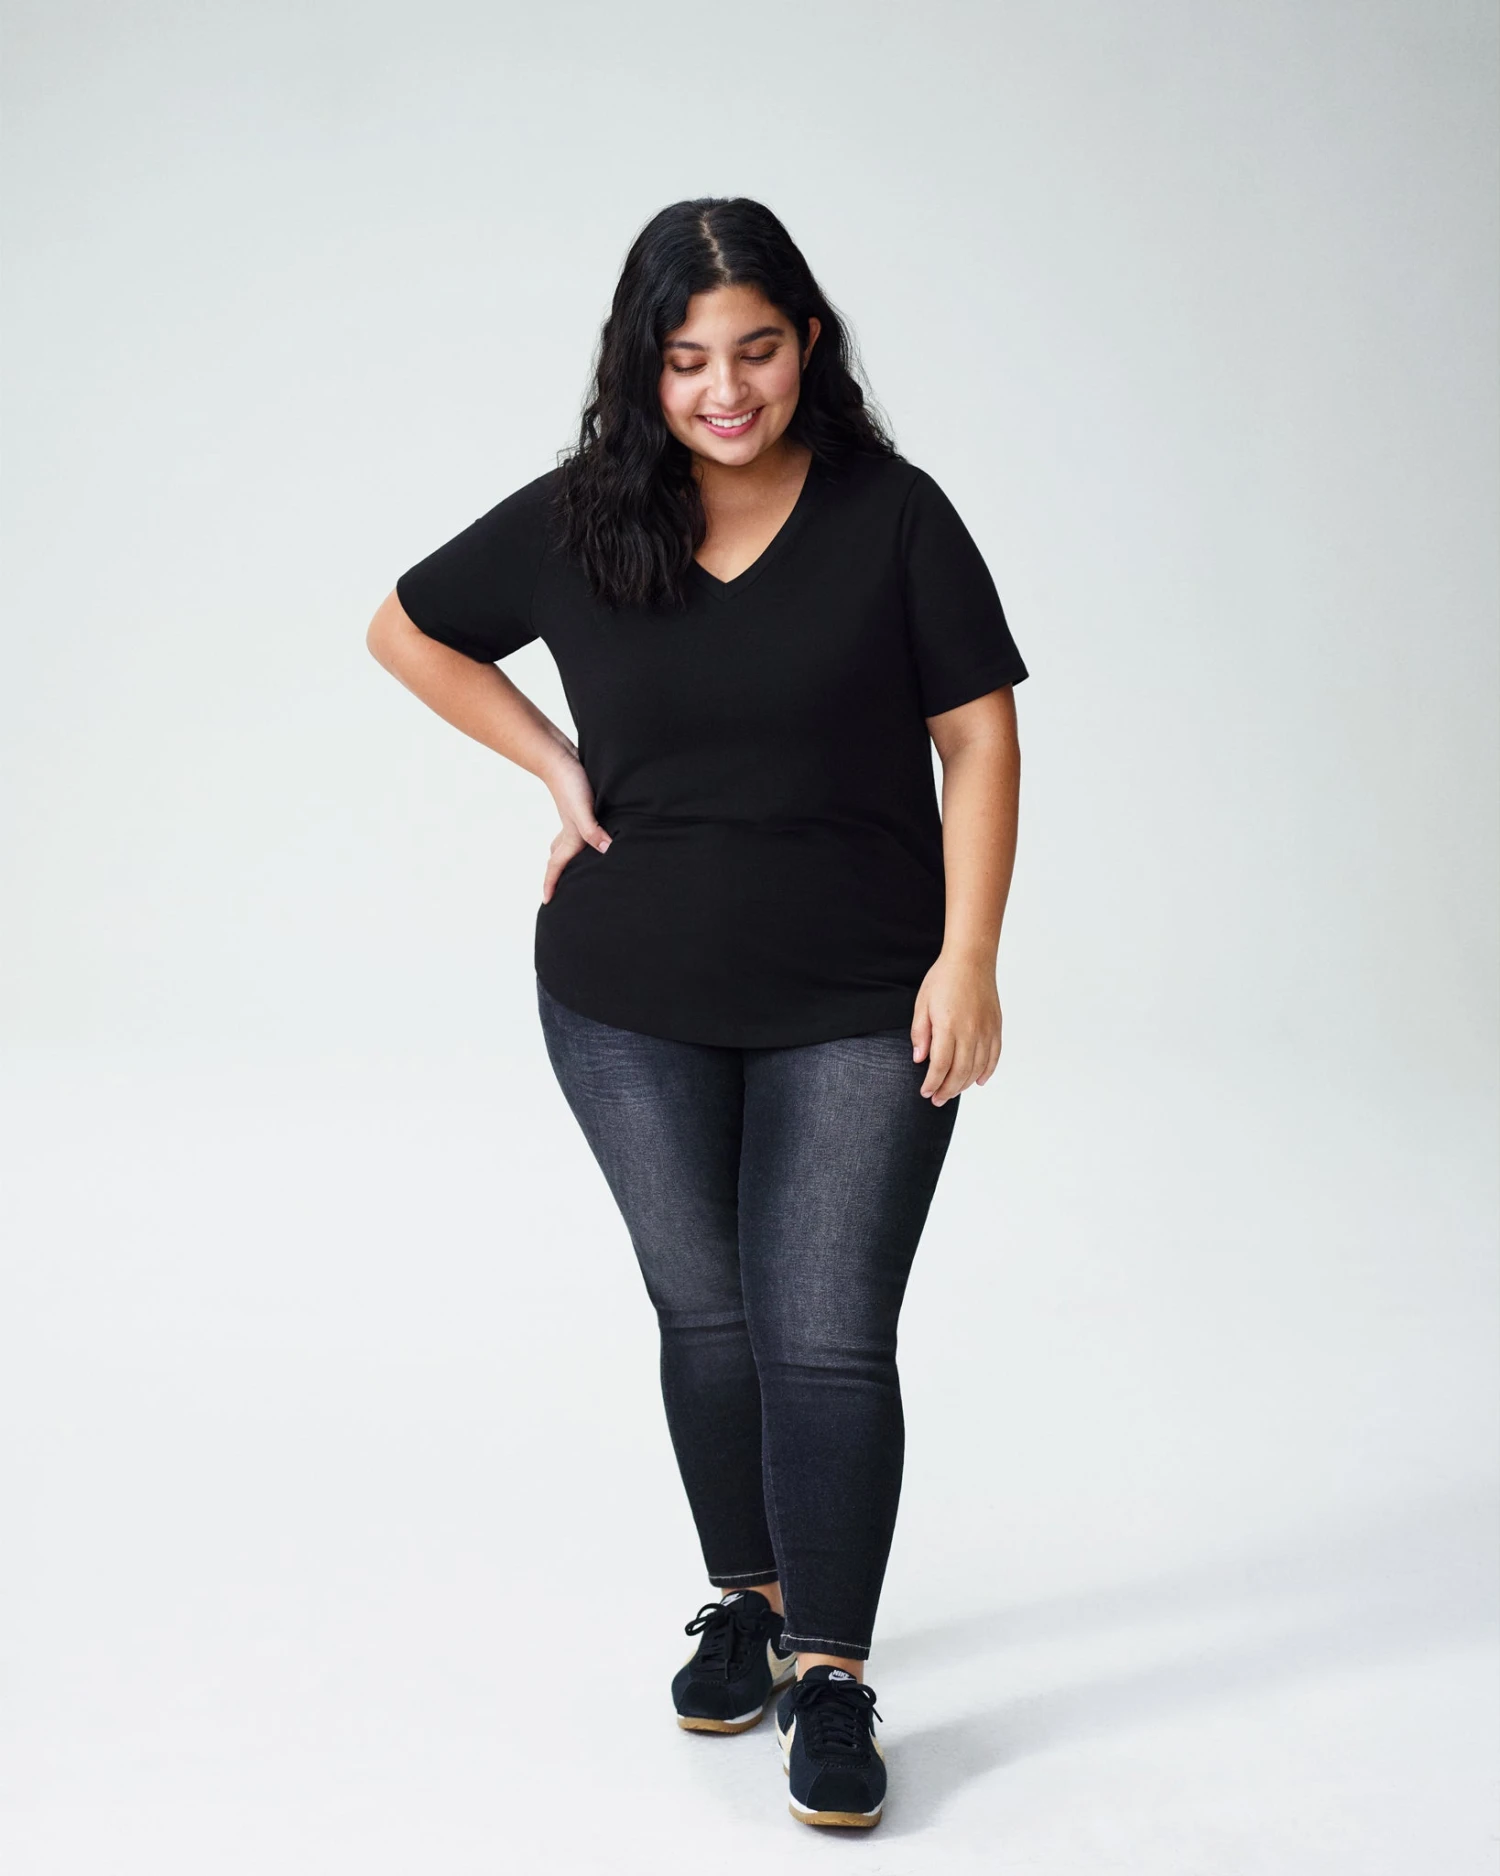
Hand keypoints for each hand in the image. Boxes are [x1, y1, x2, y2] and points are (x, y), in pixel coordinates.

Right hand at [541, 752, 611, 902]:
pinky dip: (581, 839)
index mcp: (571, 835)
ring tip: (574, 868)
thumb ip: (592, 829)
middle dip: (557, 875)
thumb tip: (605, 850)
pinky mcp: (580, 807)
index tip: (546, 902)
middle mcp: (571, 829)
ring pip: (566, 844)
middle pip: (560, 858)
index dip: (552, 883)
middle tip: (558, 891)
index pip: (558, 865)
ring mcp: (574, 818)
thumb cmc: (570, 781)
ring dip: (566, 857)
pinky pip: (578, 830)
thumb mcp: (583, 807)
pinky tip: (593, 834)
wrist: (559, 756)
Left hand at [911, 952, 1002, 1105]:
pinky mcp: (996, 1027)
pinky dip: (986, 1072)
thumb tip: (920, 1059)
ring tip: (952, 1092)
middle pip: (960, 1072)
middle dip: (947, 1090)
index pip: (940, 1065)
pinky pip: (994, 1056)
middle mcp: (970, 1031)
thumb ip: (920, 1033)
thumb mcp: (922, 1003)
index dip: (932, 1083)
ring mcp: (986, 1030)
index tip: (925, 1092)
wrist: (971, 960)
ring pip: (977, 1068)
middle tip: (937, 1100)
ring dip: (964, 1084)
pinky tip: (977, 1081)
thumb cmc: (943, 978)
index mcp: (948, 1026)